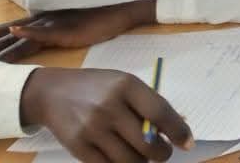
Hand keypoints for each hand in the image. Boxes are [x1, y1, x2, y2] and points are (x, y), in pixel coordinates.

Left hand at [0, 0, 155, 62]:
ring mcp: (52, 25)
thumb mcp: (69, 28)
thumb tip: (38, 41)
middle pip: (7, 37)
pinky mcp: (64, 29)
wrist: (118, 9)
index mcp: (43, 22)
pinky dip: (27, 31)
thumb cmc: (97, 18)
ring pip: (19, 37)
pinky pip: (43, 31)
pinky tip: (14, 31)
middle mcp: (42, 22)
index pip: (11, 33)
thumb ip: (53, 32)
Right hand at [19, 67, 192, 162]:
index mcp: (126, 85)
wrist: (53, 92)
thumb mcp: (124, 83)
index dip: (178, 131)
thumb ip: (149, 103)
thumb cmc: (97, 87)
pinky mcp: (79, 147)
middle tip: (162, 153)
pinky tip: (122, 158)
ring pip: (130, 161)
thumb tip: (180, 126)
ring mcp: (93, 128)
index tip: (187, 143)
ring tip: (142, 155)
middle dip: (161, 154)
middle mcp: (110, 106)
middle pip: (147, 143)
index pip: (160, 113)